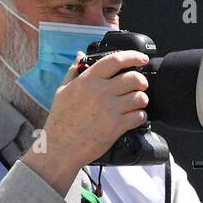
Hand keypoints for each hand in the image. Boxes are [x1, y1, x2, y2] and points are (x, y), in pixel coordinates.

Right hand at [23, 50, 149, 194]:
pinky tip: (134, 118)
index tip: (142, 59)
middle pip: (134, 78)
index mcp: (88, 80)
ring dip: (142, 100)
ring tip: (137, 104)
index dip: (133, 56)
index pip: (115, 60)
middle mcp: (100, 92)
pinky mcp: (116, 126)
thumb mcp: (62, 90)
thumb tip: (80, 55)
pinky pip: (139, 116)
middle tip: (141, 86)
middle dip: (142, 82)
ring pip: (140, 97)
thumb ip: (73, 71)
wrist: (60, 147)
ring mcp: (109, 109)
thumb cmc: (60, 120)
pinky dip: (140, 116)